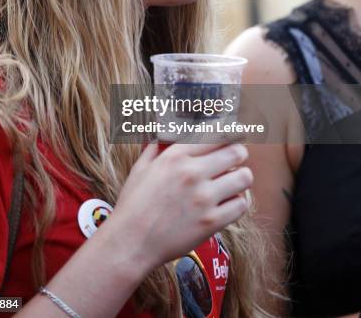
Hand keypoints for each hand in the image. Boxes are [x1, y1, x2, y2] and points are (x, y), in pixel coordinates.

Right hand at [108, 141, 251, 273]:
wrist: (130, 242)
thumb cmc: (133, 205)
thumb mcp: (141, 168)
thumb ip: (156, 148)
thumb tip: (163, 134)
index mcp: (175, 156)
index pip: (216, 133)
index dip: (229, 133)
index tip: (233, 135)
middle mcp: (192, 173)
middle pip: (236, 152)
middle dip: (239, 153)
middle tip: (235, 159)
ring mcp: (203, 198)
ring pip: (244, 177)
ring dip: (241, 178)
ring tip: (232, 182)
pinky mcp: (211, 222)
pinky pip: (241, 205)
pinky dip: (237, 203)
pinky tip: (228, 203)